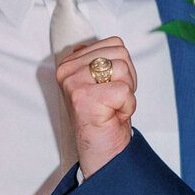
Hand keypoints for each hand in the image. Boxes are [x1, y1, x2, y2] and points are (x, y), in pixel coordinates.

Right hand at [55, 37, 136, 176]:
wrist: (103, 151)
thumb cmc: (105, 118)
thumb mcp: (100, 82)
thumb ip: (101, 60)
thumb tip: (112, 44)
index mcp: (70, 62)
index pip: (114, 43)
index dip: (122, 67)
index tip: (110, 88)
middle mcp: (67, 70)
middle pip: (120, 53)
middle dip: (127, 78)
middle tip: (114, 99)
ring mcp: (73, 82)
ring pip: (122, 68)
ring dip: (127, 92)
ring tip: (112, 106)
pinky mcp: (84, 97)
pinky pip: (124, 90)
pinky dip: (127, 106)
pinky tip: (112, 116)